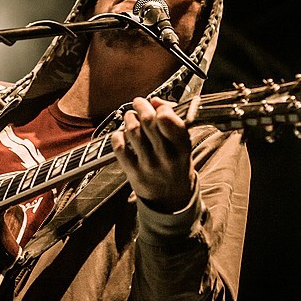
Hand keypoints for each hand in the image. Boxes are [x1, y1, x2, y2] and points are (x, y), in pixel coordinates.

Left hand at [111, 96, 195, 212]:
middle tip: (139, 103)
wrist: (171, 199)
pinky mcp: (133, 172)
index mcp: (182, 147)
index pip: (168, 120)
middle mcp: (166, 156)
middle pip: (148, 121)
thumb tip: (155, 101)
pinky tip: (121, 134)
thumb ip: (172, 120)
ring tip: (130, 116)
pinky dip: (117, 136)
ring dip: (129, 118)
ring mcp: (148, 165)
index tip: (156, 105)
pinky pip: (119, 147)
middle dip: (141, 106)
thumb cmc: (176, 165)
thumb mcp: (182, 145)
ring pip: (132, 131)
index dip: (160, 107)